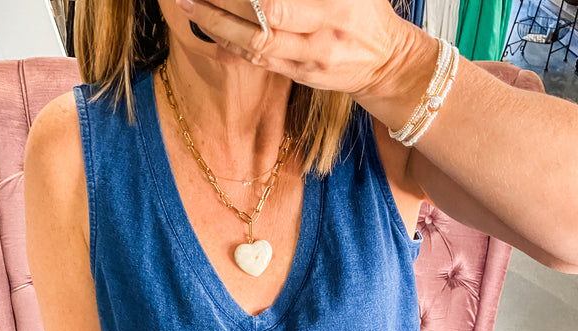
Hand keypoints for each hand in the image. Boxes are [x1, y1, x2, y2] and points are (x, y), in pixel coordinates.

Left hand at [175, 0, 423, 102]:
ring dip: (217, 26)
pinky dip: (230, 44)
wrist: (386, 62)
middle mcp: (319, 40)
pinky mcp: (298, 76)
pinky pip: (258, 61)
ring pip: (253, 47)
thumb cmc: (368, 11)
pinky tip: (210, 28)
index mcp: (336, 10)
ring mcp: (307, 62)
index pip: (276, 3)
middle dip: (221, 6)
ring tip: (190, 5)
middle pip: (259, 24)